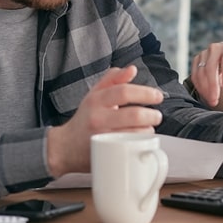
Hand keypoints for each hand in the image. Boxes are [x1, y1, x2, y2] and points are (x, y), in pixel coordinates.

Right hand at [46, 65, 164, 175]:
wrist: (65, 147)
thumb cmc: (84, 119)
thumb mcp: (94, 94)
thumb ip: (113, 79)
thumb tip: (132, 69)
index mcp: (96, 100)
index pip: (124, 92)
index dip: (145, 93)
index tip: (157, 96)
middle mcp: (98, 117)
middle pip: (133, 114)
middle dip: (152, 115)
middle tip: (157, 115)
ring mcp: (102, 136)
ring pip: (134, 132)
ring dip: (148, 130)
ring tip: (148, 127)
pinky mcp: (105, 152)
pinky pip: (129, 147)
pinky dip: (140, 142)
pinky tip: (140, 139)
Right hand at [190, 41, 222, 108]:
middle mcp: (215, 48)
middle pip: (210, 67)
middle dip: (212, 85)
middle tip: (215, 99)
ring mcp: (204, 53)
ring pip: (200, 72)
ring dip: (205, 89)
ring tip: (212, 100)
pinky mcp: (196, 59)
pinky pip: (195, 74)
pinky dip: (199, 86)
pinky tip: (205, 95)